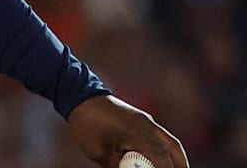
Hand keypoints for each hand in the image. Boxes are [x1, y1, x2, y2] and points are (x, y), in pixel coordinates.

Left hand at [67, 94, 188, 167]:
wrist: (79, 97)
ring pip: (169, 140)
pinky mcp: (141, 119)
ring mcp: (145, 120)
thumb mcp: (99, 152)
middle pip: (173, 147)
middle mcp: (146, 125)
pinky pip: (160, 135)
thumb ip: (117, 166)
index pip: (160, 156)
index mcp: (136, 132)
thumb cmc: (87, 125)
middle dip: (180, 164)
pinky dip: (165, 147)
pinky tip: (161, 158)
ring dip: (175, 156)